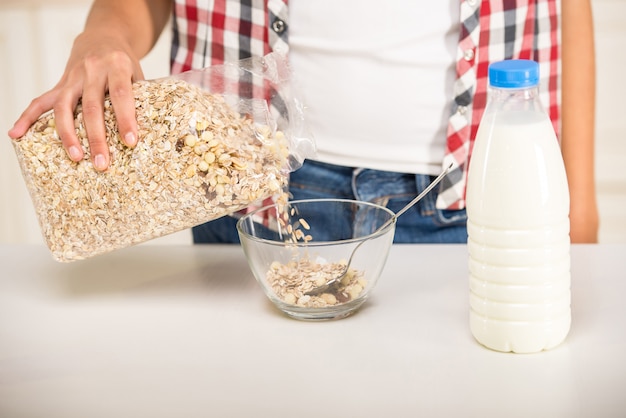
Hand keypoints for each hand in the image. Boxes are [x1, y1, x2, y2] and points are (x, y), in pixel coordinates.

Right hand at [8, 31, 144, 170]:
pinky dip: (27, 117)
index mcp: (116, 65)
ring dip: (68, 134)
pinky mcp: (60, 83)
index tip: (129, 141)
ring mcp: (73, 76)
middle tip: (102, 163)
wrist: (104, 37)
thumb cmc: (125, 63)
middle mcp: (92, 69)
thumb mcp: (138, 73)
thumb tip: (147, 135)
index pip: (120, 94)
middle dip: (97, 137)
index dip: (125, 118)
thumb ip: (140, 98)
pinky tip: (16, 134)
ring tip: (76, 157)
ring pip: (65, 106)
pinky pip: (40, 100)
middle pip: (91, 106)